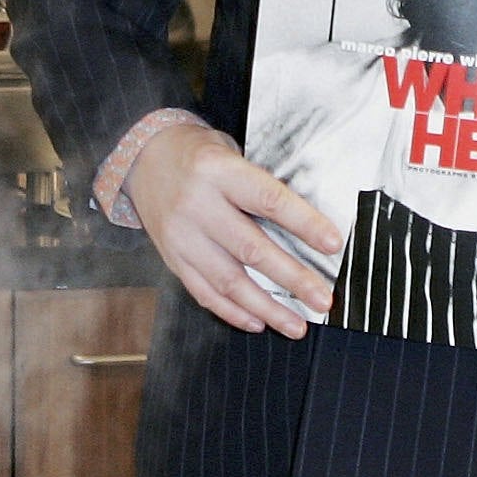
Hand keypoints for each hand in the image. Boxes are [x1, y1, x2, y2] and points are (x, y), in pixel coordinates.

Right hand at [123, 122, 338, 338]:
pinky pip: (204, 292)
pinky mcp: (172, 258)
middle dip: (293, 278)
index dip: (304, 224)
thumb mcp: (231, 152)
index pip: (269, 200)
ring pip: (229, 281)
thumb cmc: (198, 154)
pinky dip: (233, 311)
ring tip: (296, 324)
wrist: (144, 158)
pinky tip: (258, 322)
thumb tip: (309, 226)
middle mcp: (198, 205)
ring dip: (267, 308)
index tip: (332, 244)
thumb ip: (261, 185)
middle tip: (322, 299)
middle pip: (252, 249)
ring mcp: (182, 236)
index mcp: (219, 171)